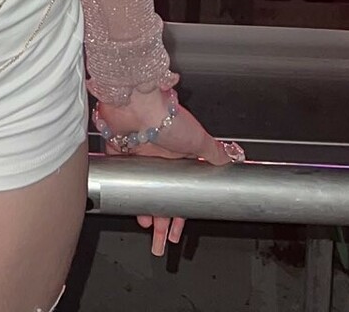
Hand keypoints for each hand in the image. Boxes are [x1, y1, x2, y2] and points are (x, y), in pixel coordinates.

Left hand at [94, 93, 244, 258]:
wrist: (137, 103)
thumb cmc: (166, 116)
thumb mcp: (198, 138)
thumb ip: (213, 152)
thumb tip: (229, 159)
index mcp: (177, 157)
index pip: (179, 193)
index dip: (179, 214)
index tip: (177, 232)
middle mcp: (157, 158)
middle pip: (159, 197)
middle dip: (161, 223)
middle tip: (160, 244)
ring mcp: (137, 155)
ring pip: (141, 191)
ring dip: (144, 210)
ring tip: (147, 227)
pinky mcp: (118, 150)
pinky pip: (121, 176)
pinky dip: (124, 192)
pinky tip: (128, 204)